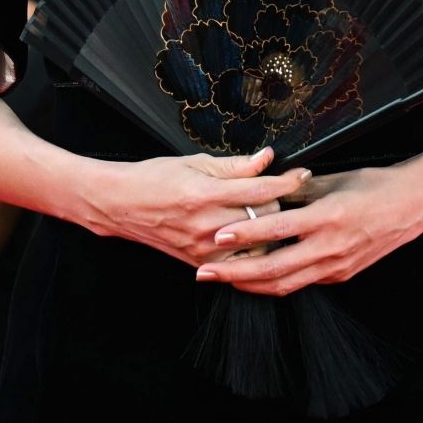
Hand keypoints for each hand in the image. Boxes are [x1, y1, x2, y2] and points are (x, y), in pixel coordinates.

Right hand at [77, 145, 312, 268]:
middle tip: (278, 192)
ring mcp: (203, 249)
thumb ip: (234, 165)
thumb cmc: (154, 178)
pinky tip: (254, 240)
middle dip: (277, 202)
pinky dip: (251, 251)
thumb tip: (266, 158)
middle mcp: (205, 224)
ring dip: (268, 230)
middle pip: (263, 217)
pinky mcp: (199, 263)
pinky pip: (239, 264)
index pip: (260, 189)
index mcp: (205, 193)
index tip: (301, 174)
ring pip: (256, 244)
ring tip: (268, 216)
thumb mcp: (194, 163)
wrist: (120, 205)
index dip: (286, 181)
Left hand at [197, 163, 422, 297]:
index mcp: (329, 216)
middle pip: (274, 269)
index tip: (218, 237)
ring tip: (224, 279)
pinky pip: (302, 282)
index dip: (245, 235)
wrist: (415, 206)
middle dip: (236, 272)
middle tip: (205, 272)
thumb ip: (300, 189)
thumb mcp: (336, 179)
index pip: (278, 229)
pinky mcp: (341, 275)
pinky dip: (276, 282)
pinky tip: (256, 278)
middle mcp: (331, 247)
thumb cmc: (376, 186)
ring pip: (286, 283)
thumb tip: (267, 190)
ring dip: (251, 284)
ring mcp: (337, 266)